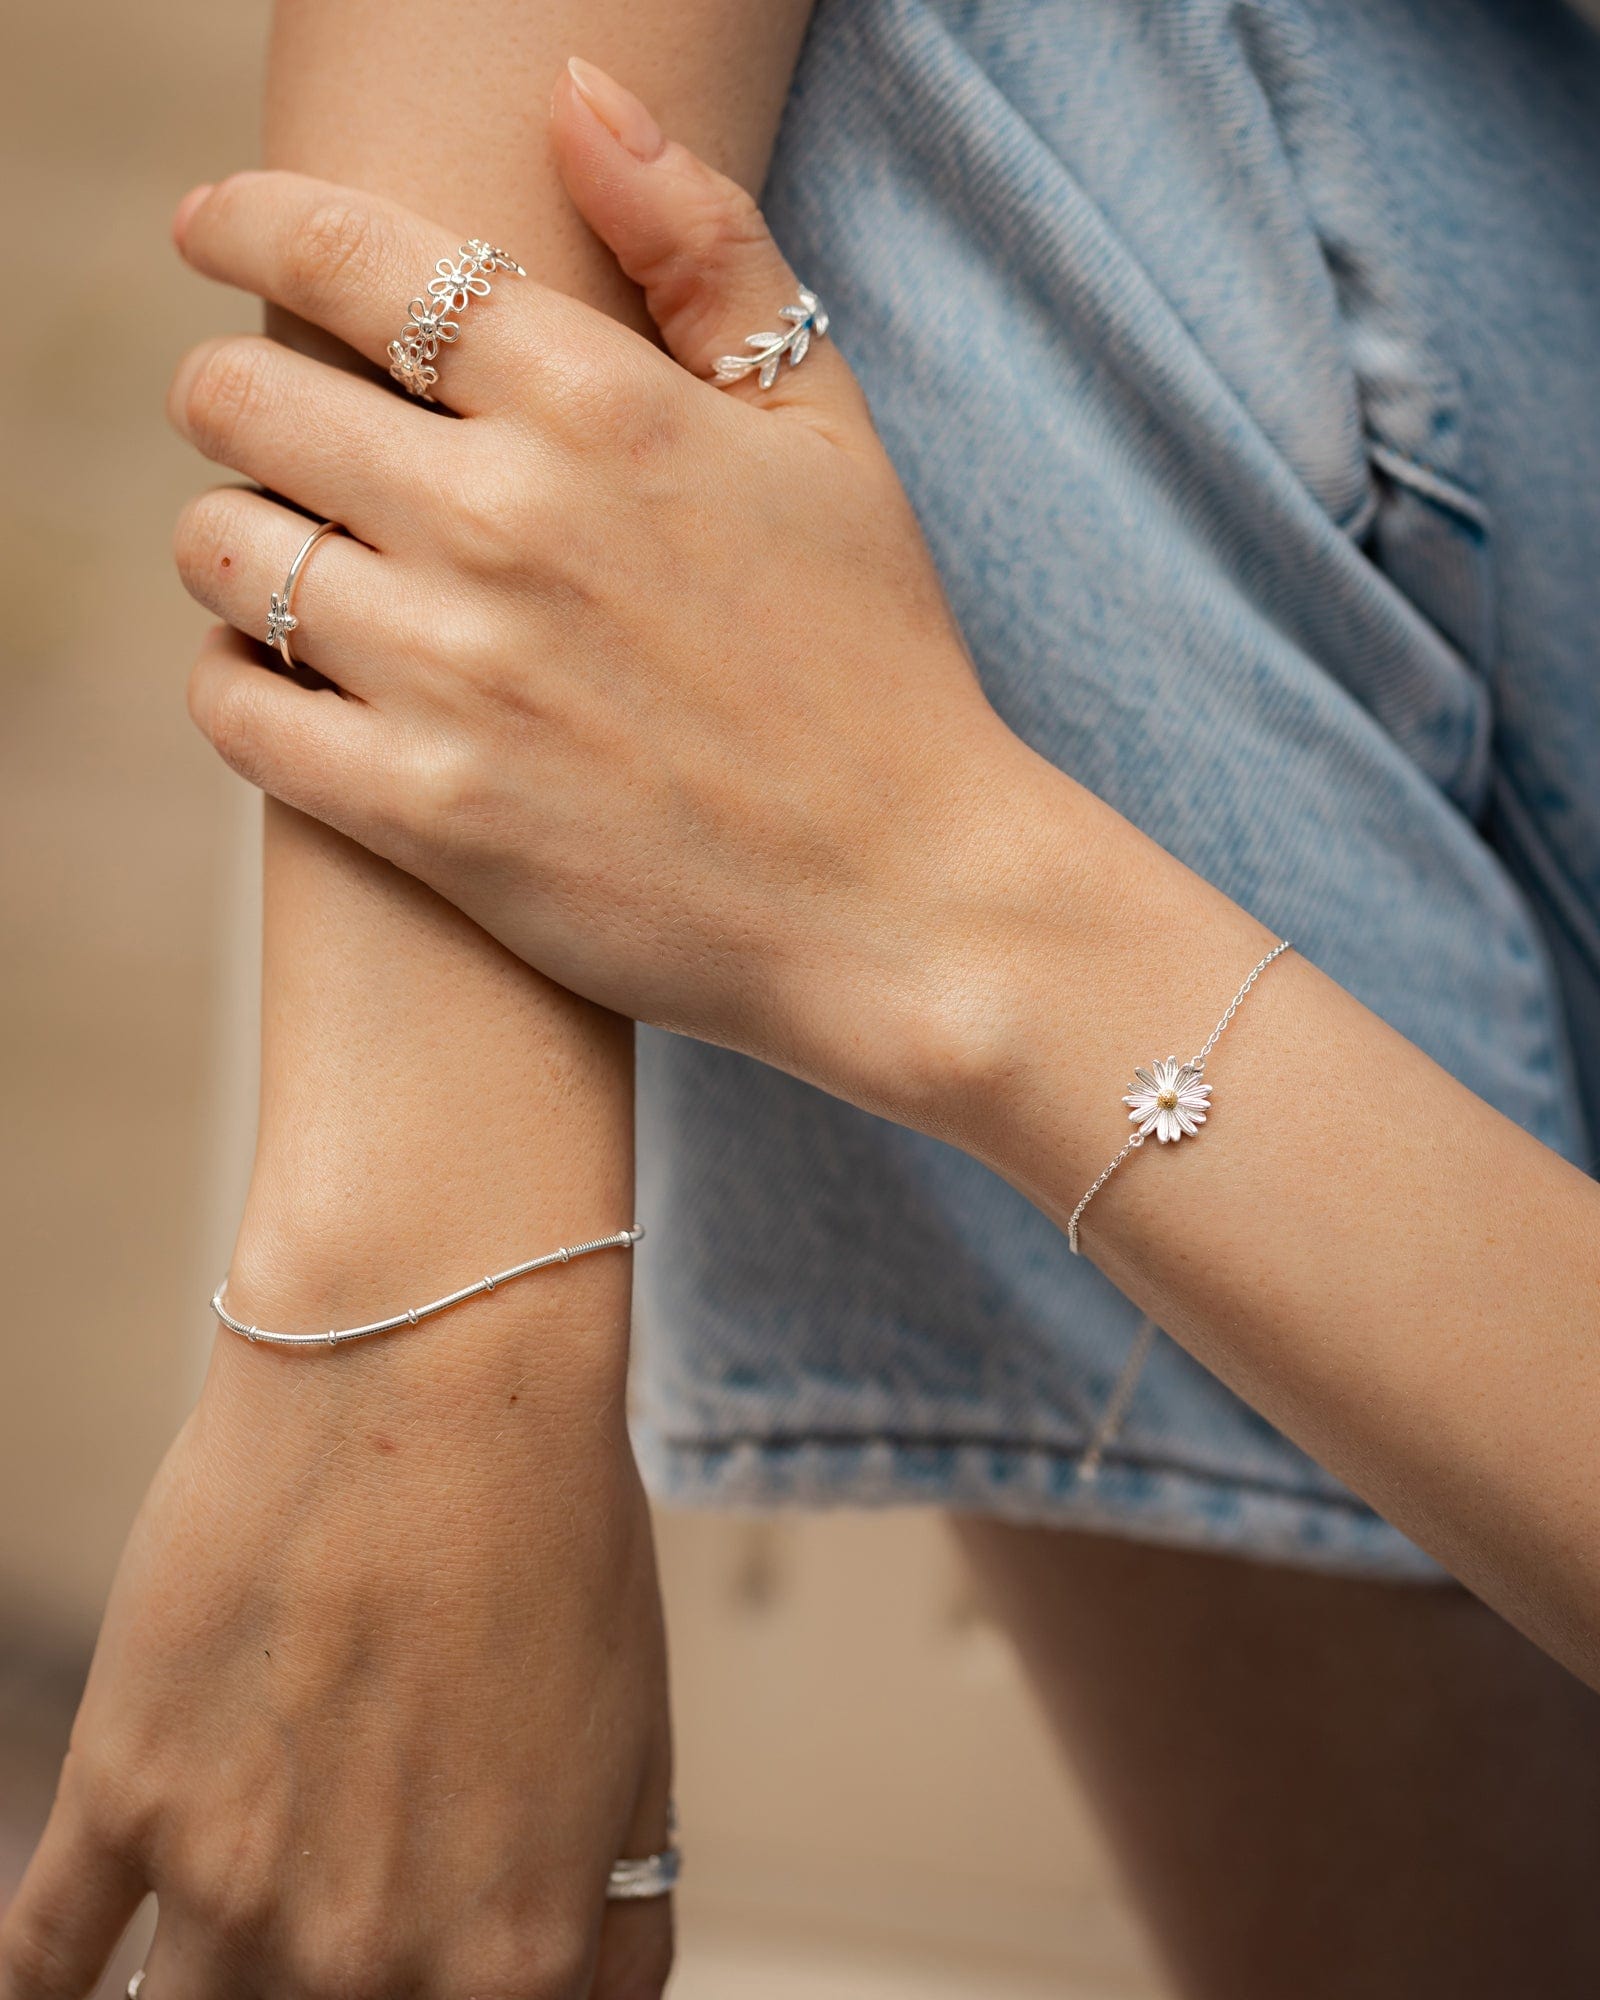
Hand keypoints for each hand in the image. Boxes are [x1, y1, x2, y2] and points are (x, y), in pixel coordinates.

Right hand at [0, 1313, 672, 1999]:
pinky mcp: (123, 1796)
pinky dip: (57, 1996)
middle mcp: (366, 1959)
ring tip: (240, 1940)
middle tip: (337, 1931)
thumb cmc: (557, 1539)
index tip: (420, 1979)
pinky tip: (77, 1993)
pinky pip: (47, 1966)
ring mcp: (230, 1889)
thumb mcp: (639, 1748)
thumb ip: (619, 1923)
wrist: (434, 1378)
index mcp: (509, 1961)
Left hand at [168, 61, 1044, 1130]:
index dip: (250, 219)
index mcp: (601, 408)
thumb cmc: (874, 660)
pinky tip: (280, 673)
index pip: (357, 258)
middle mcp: (506, 524)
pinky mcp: (428, 814)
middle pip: (248, 398)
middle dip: (232, 393)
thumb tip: (578, 92)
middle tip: (256, 419)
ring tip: (277, 557)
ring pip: (222, 550)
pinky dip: (232, 677)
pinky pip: (235, 709)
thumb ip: (705, 246)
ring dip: (228, 538)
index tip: (210, 224)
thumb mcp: (828, 427)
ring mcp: (457, 675)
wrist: (905, 898)